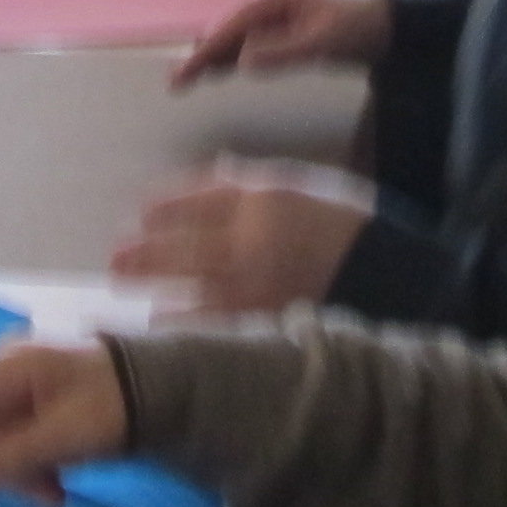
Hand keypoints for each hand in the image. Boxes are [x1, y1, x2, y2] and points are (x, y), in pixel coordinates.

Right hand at [0, 340, 129, 506]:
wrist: (163, 390)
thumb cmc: (116, 404)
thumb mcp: (67, 435)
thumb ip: (12, 456)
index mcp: (8, 368)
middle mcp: (4, 375)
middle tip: (44, 497)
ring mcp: (16, 392)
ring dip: (17, 477)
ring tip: (57, 497)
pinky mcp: (30, 410)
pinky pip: (10, 446)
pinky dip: (28, 471)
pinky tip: (58, 490)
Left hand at [112, 164, 373, 313]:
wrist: (391, 276)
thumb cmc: (347, 226)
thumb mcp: (303, 188)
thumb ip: (253, 185)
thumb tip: (211, 176)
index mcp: (262, 202)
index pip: (197, 201)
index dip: (164, 208)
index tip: (141, 213)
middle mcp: (250, 245)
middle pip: (181, 249)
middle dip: (144, 256)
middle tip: (116, 261)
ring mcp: (255, 290)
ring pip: (190, 295)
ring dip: (158, 296)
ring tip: (135, 299)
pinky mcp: (263, 324)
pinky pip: (213, 328)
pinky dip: (185, 329)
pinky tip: (164, 329)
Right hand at [169, 0, 392, 84]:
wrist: (393, 30)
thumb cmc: (359, 30)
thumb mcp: (323, 42)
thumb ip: (283, 52)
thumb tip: (244, 61)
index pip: (234, 27)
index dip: (208, 51)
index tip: (185, 73)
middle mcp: (275, 4)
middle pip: (231, 31)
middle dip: (204, 55)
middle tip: (176, 82)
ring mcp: (282, 17)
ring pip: (240, 39)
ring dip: (217, 58)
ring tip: (188, 79)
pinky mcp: (290, 32)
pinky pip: (255, 45)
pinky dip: (237, 58)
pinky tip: (224, 71)